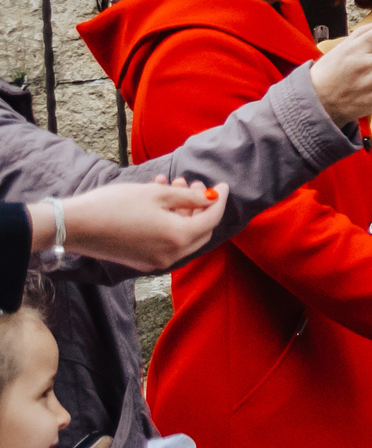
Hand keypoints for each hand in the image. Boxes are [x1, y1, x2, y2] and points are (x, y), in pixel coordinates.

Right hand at [49, 180, 229, 271]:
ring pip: (182, 237)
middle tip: (193, 185)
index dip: (219, 200)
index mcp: (178, 239)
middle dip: (201, 207)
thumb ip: (189, 198)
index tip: (221, 185)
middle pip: (200, 232)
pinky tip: (159, 201)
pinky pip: (165, 243)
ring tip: (173, 186)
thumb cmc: (115, 205)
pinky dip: (169, 223)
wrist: (75, 225)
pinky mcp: (141, 262)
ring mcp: (155, 262)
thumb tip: (210, 199)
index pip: (212, 219)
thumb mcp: (157, 194)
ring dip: (183, 212)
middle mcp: (170, 256)